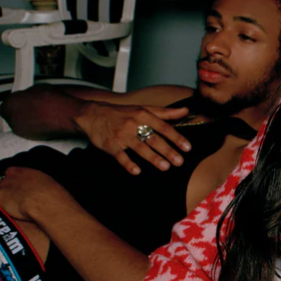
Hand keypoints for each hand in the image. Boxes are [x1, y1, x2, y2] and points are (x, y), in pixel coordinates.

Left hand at [0, 166, 70, 221]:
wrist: (44, 202)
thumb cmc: (52, 195)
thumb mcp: (50, 186)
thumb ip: (43, 186)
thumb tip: (46, 190)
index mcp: (26, 172)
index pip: (14, 172)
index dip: (13, 178)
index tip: (15, 184)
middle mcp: (13, 176)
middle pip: (4, 178)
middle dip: (5, 184)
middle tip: (7, 192)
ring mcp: (4, 186)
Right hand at [75, 102, 191, 174]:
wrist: (93, 114)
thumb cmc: (122, 113)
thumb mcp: (143, 108)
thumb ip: (165, 112)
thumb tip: (186, 111)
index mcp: (143, 115)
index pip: (163, 127)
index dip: (176, 137)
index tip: (187, 147)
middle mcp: (133, 124)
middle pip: (153, 139)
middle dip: (168, 151)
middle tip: (179, 161)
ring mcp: (122, 135)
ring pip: (139, 147)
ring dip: (153, 158)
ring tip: (165, 167)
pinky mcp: (111, 145)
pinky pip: (120, 156)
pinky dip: (128, 164)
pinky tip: (136, 171)